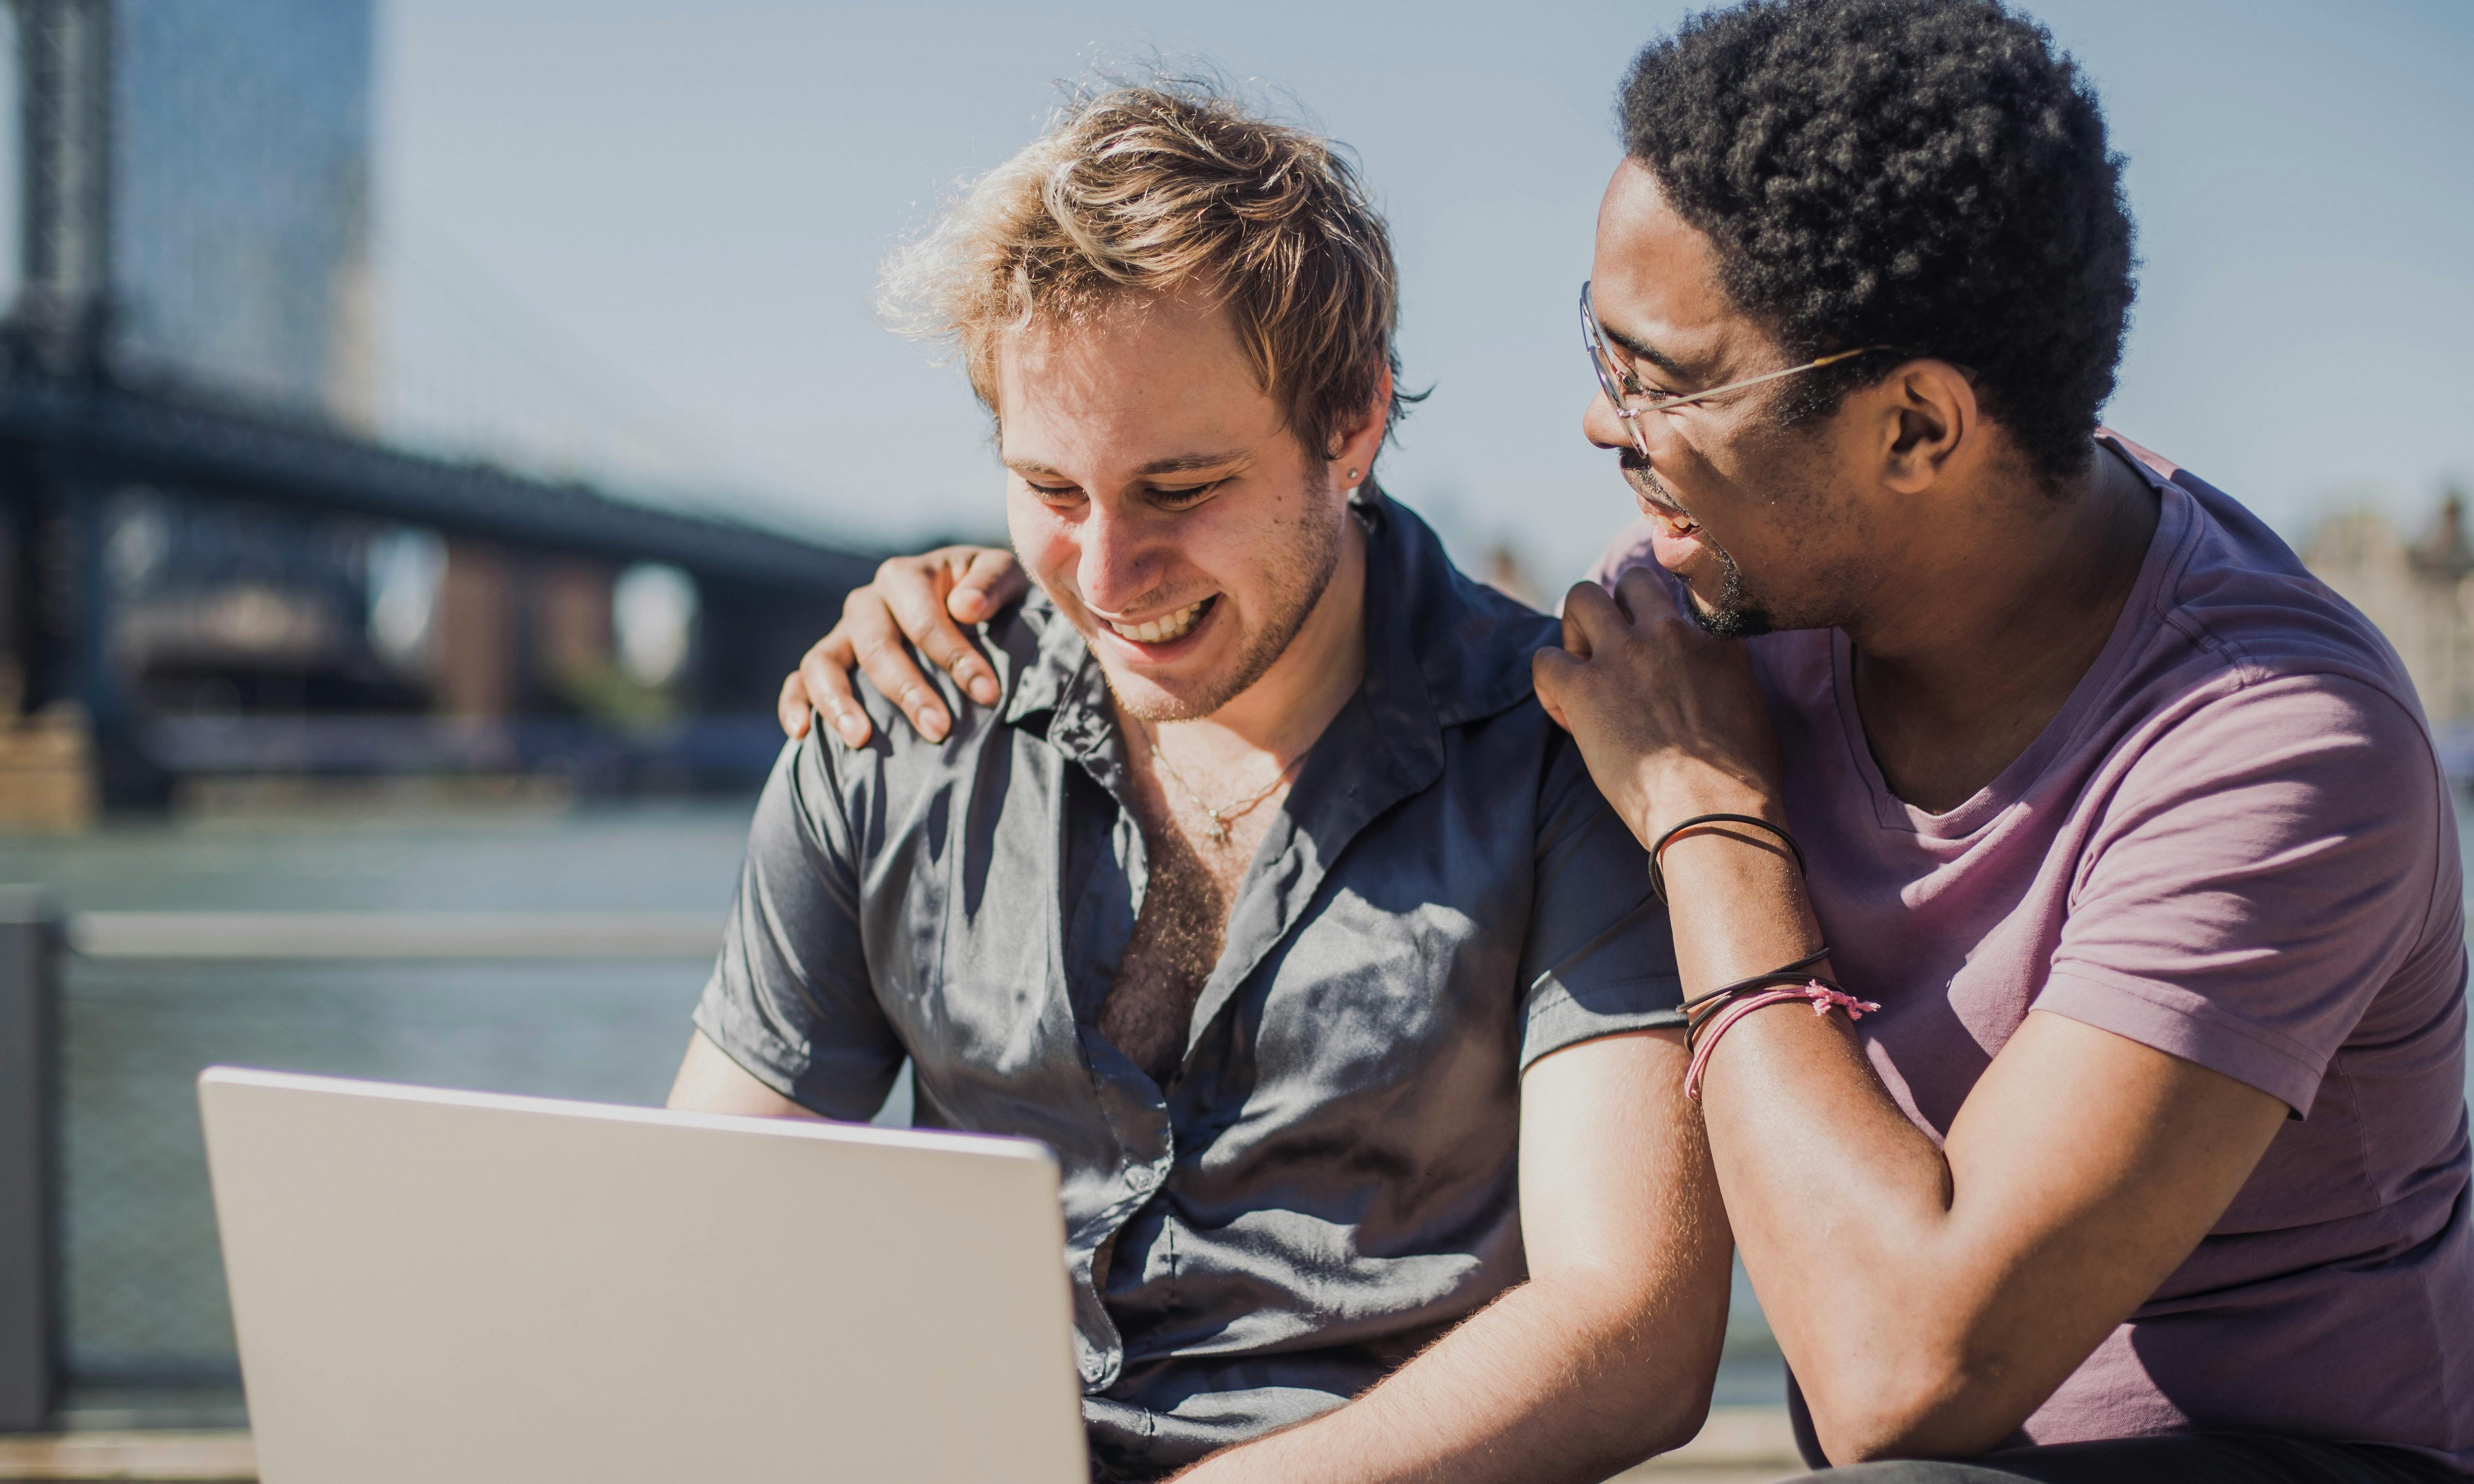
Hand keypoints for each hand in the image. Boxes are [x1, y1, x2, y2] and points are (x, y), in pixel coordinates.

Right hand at [776, 547, 1027, 745]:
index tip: (987, 693)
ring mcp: (844, 634)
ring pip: (823, 662)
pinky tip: (800, 734)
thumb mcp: (1005, 577)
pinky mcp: (831, 661)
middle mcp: (867, 603)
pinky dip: (794, 703)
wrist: (970, 604)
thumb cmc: (989, 595)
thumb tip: (966, 607)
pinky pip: (799, 680)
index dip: (955, 658)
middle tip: (939, 729)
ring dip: (838, 701)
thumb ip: (992, 583)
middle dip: (908, 691)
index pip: (925, 621)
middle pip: (876, 647)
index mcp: (905, 577)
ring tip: (861, 738)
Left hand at [1530, 569, 1785, 845]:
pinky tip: (1565, 713)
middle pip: (1633, 581)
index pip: (1682, 599)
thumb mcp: (1755, 713)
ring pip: (1581, 597)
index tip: (1660, 662)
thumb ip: (1729, 681)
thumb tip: (1714, 692)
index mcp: (1716, 639)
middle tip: (1611, 654)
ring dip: (1575, 629)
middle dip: (1616, 608)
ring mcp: (1625, 654)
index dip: (1662, 627)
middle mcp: (1669, 632)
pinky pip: (1544, 659)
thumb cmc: (1744, 784)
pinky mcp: (1584, 687)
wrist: (1716, 814)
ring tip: (1581, 671)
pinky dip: (1548, 681)